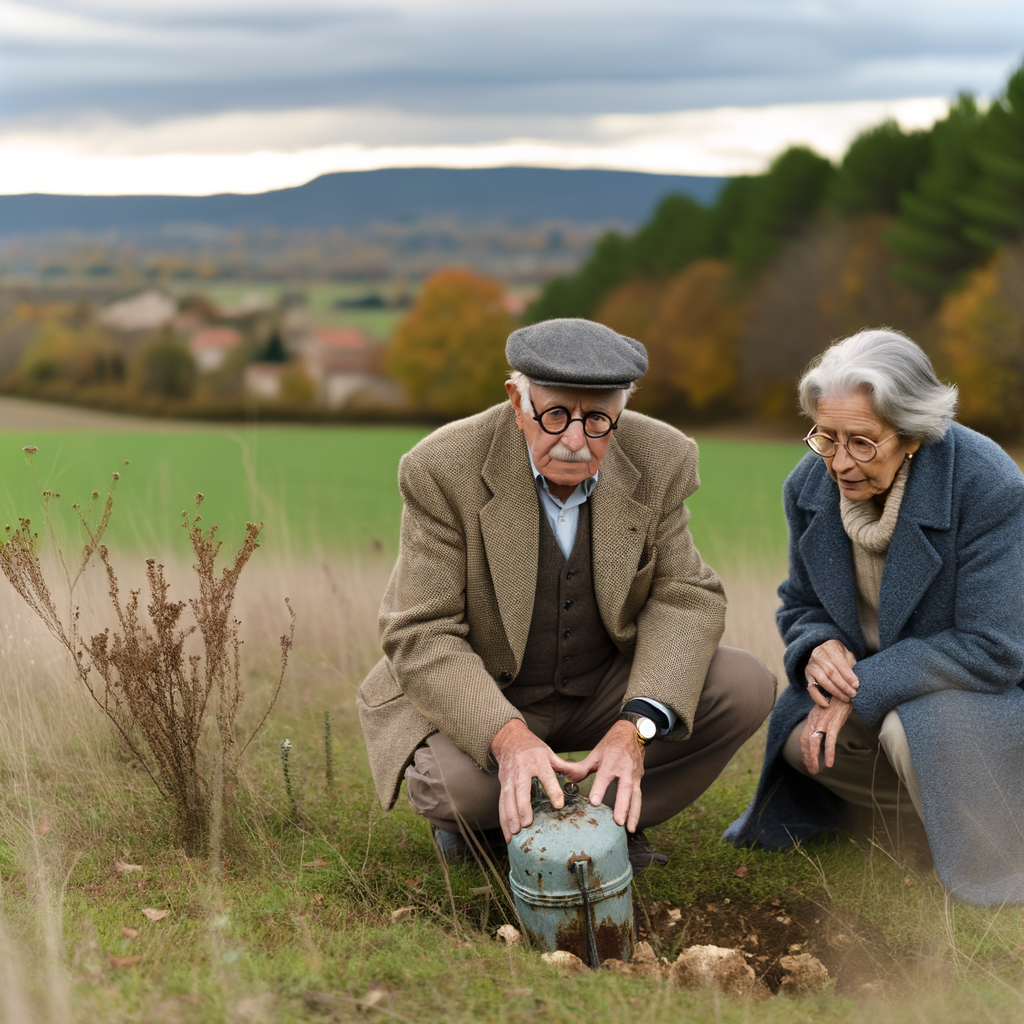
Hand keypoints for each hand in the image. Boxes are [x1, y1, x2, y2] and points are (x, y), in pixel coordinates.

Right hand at [490, 719, 578, 841]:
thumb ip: (564, 766)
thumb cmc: (532, 748)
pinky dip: (503, 819)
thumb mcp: (549, 752)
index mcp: (538, 760)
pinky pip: (501, 803)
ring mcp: (510, 778)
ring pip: (508, 798)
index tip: (559, 804)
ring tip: (515, 833)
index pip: (546, 776)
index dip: (553, 790)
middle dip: (523, 807)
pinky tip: (508, 833)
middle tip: (527, 823)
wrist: (509, 739)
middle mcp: (522, 769)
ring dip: (510, 816)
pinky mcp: (502, 785)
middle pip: (521, 789)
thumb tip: (580, 776)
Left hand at [562, 720, 644, 831]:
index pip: (605, 776)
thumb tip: (567, 778)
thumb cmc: (611, 744)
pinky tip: (632, 823)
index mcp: (611, 760)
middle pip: (624, 788)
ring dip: (633, 813)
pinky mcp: (639, 779)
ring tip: (629, 828)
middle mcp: (624, 768)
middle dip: (622, 805)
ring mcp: (634, 774)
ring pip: (635, 795)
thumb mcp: (595, 753)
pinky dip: (637, 810)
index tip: (595, 802)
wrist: (631, 734)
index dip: (600, 788)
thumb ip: (581, 767)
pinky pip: (639, 796)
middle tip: (618, 821)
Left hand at [799, 698, 852, 773]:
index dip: (804, 751)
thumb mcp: (829, 712)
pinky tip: (829, 763)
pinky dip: (828, 752)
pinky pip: (829, 740)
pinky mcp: (834, 722)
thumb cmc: (838, 700)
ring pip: (814, 742)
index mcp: (813, 718)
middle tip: (811, 770)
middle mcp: (815, 719)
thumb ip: (824, 722)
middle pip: (805, 741)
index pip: (804, 737)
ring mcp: (823, 721)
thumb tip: (825, 733)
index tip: (807, 762)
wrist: (845, 686)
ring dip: (814, 757)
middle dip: (807, 757)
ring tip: (816, 769)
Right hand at [805, 640, 858, 705]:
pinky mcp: (807, 676)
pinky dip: (818, 697)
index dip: (848, 675)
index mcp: (830, 647)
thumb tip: (855, 684)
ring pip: (823, 680)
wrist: (827, 654)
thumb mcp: (848, 656)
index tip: (857, 685)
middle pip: (831, 672)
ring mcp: (811, 665)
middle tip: (853, 694)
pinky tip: (826, 704)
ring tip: (846, 698)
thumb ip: (851, 667)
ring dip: (835, 692)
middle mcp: (818, 655)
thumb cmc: (841, 657)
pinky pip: (811, 688)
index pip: (839, 662)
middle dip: (843, 685)